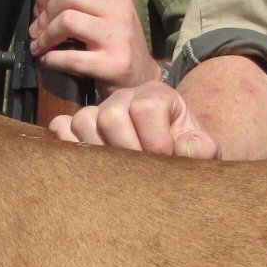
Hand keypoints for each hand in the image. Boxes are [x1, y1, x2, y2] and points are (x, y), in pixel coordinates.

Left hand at [29, 0, 159, 90]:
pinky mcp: (114, 64)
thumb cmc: (118, 46)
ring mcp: (118, 37)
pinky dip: (52, 59)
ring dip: (45, 37)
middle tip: (38, 32)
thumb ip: (80, 5)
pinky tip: (49, 61)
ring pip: (67, 21)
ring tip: (40, 48)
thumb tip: (39, 11)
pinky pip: (71, 57)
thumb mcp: (107, 16)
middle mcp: (119, 10)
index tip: (40, 10)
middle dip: (45, 14)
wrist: (144, 80)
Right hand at [50, 80, 222, 157]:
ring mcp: (98, 110)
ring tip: (120, 171)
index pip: (145, 108)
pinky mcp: (79, 127)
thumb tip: (183, 149)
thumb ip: (203, 148)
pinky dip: (70, 146)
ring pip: (83, 122)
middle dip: (127, 150)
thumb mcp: (204, 149)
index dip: (156, 141)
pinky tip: (93, 166)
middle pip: (110, 116)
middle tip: (141, 172)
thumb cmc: (186, 149)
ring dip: (101, 153)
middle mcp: (124, 98)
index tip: (167, 160)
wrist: (172, 155)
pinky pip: (61, 128)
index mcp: (156, 94)